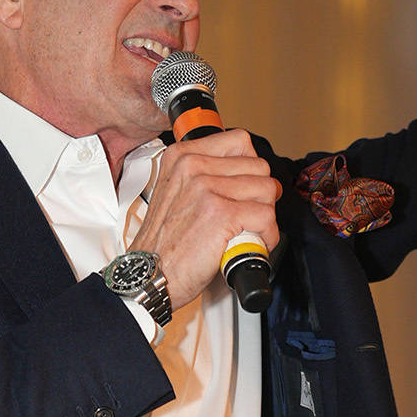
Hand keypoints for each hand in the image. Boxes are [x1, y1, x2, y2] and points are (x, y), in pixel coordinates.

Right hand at [135, 129, 280, 311]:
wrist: (149, 275)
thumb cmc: (164, 243)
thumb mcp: (176, 192)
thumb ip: (206, 175)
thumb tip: (249, 175)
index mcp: (182, 156)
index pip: (240, 142)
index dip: (251, 168)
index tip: (246, 188)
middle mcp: (193, 167)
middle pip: (259, 166)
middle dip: (261, 194)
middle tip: (247, 216)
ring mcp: (206, 189)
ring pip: (267, 190)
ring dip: (265, 216)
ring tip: (248, 231)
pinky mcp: (222, 214)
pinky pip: (266, 216)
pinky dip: (266, 236)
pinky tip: (251, 243)